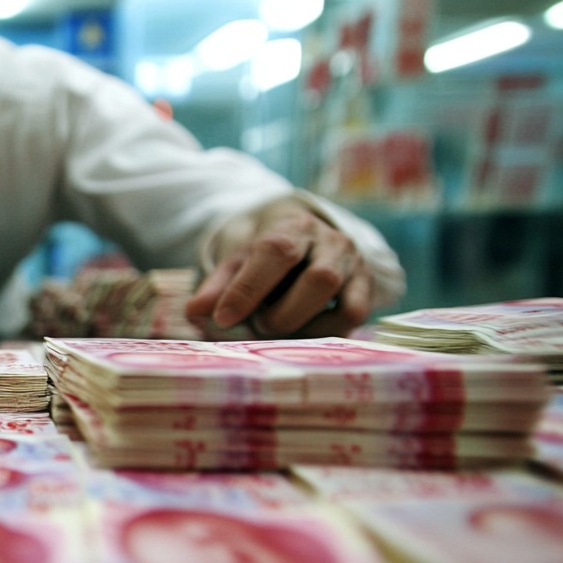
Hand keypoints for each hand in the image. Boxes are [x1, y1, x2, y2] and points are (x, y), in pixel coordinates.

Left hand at [185, 198, 371, 337]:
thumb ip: (216, 288)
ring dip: (305, 328)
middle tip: (258, 327)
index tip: (223, 318)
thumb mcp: (238, 266)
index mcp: (294, 227)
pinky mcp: (367, 291)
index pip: (275, 252)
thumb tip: (194, 312)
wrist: (306, 244)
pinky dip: (326, 335)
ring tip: (277, 331)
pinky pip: (354, 319)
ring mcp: (355, 267)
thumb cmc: (267, 260)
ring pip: (344, 305)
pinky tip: (301, 335)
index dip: (248, 288)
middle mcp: (332, 242)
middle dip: (283, 314)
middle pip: (320, 280)